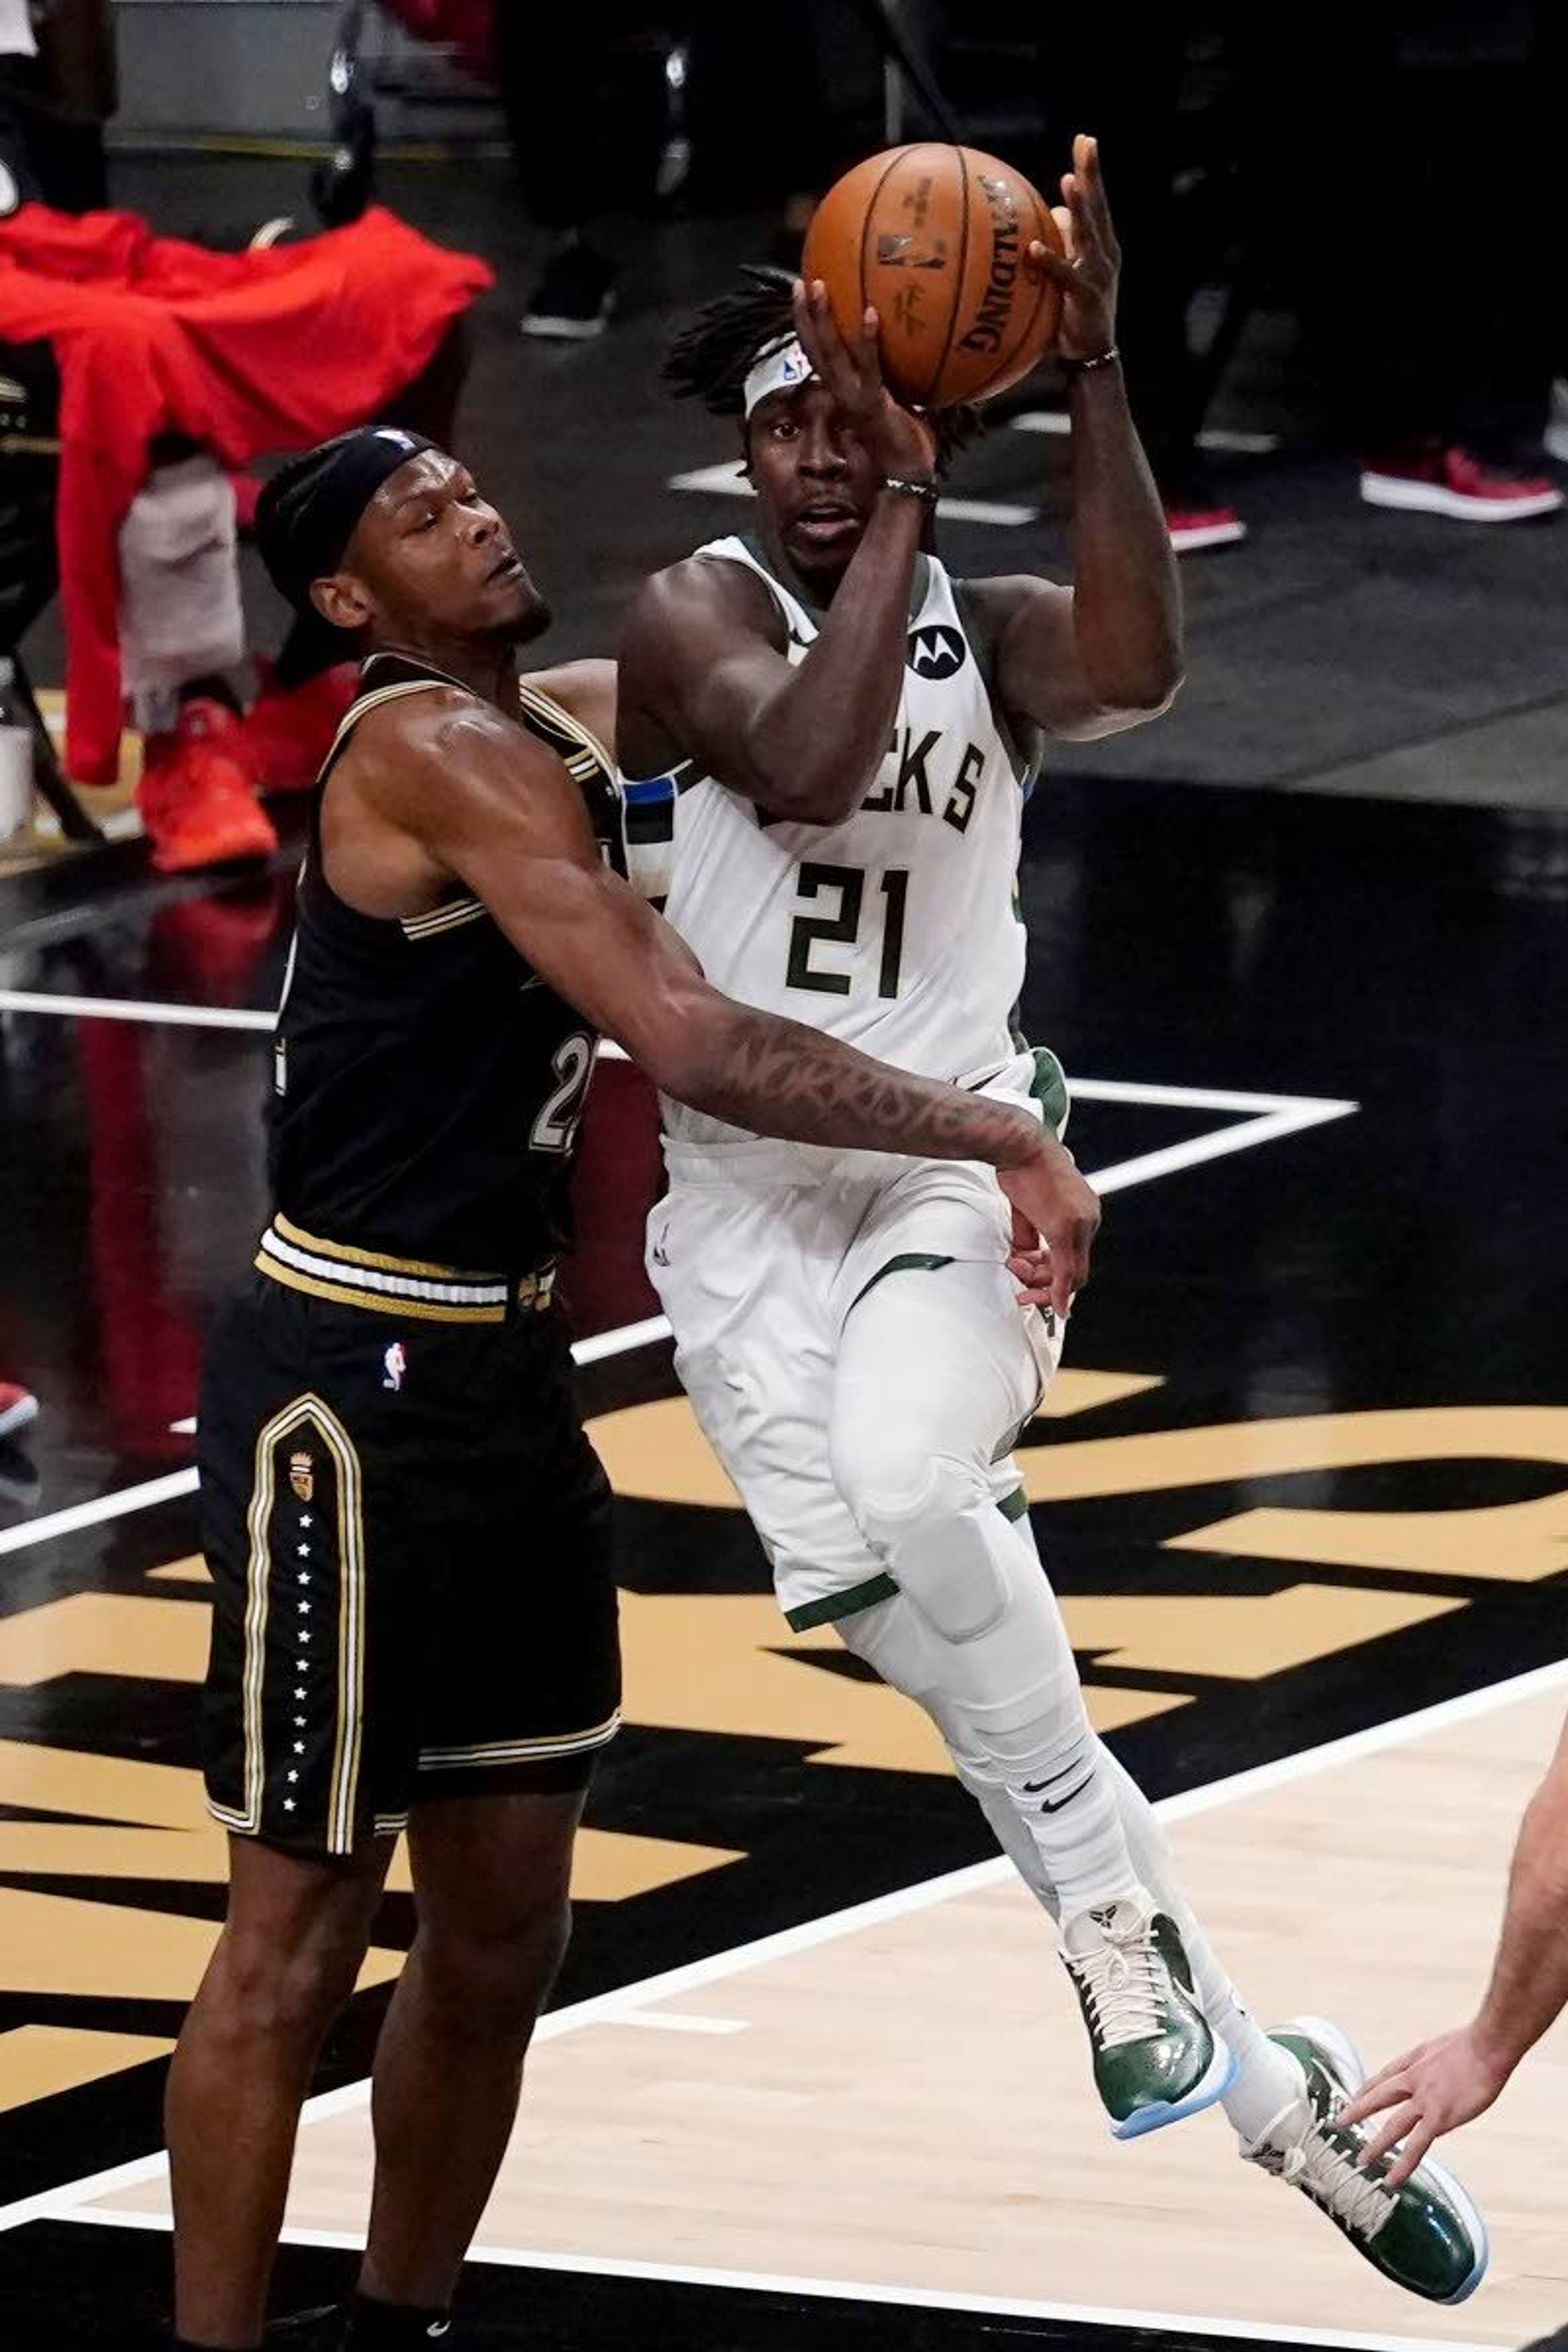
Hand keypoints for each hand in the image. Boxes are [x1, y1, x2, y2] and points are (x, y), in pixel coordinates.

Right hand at [792, 276, 935, 478]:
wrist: (907, 473)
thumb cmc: (905, 438)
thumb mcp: (896, 398)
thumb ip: (893, 374)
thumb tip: (910, 340)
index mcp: (842, 389)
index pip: (816, 353)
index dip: (805, 326)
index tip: (802, 294)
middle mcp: (841, 392)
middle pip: (815, 349)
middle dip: (805, 316)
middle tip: (803, 282)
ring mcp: (854, 398)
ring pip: (830, 354)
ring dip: (823, 319)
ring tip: (820, 287)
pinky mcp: (873, 404)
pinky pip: (869, 368)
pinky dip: (867, 341)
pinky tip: (871, 314)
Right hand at [997, 1135, 1099, 1321]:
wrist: (1020, 1145)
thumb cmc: (1022, 1166)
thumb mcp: (1027, 1206)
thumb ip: (1030, 1234)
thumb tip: (1026, 1253)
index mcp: (1084, 1212)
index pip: (1077, 1256)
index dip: (1056, 1277)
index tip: (1037, 1284)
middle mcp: (1088, 1219)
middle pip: (1075, 1270)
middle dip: (1046, 1284)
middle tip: (1023, 1285)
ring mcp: (1080, 1223)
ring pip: (1070, 1274)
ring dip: (1042, 1283)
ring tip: (1016, 1270)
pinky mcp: (1065, 1227)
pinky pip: (1065, 1270)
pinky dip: (1057, 1292)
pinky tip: (1051, 1303)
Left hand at [1026, 132, 1119, 362]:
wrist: (1093, 355)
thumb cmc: (1076, 313)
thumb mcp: (1069, 273)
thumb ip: (1063, 244)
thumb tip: (1051, 215)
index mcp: (1101, 245)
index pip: (1096, 201)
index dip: (1091, 171)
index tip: (1085, 140)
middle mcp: (1105, 253)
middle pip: (1098, 207)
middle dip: (1092, 174)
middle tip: (1086, 143)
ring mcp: (1098, 274)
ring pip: (1088, 234)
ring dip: (1079, 207)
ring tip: (1069, 181)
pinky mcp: (1086, 297)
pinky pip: (1065, 276)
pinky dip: (1050, 262)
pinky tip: (1034, 247)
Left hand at [1338, 2025, 1512, 2187]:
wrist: (1486, 2046)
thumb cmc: (1476, 2044)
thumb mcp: (1445, 2048)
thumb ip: (1436, 2064)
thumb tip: (1440, 2080)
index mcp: (1415, 2061)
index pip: (1385, 2075)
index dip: (1369, 2087)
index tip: (1357, 2094)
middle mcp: (1413, 2079)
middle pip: (1379, 2097)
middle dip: (1359, 2110)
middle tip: (1341, 2122)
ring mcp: (1424, 2100)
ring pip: (1393, 2126)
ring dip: (1377, 2144)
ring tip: (1362, 2160)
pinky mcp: (1438, 2117)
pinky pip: (1416, 2146)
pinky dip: (1403, 2163)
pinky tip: (1394, 2178)